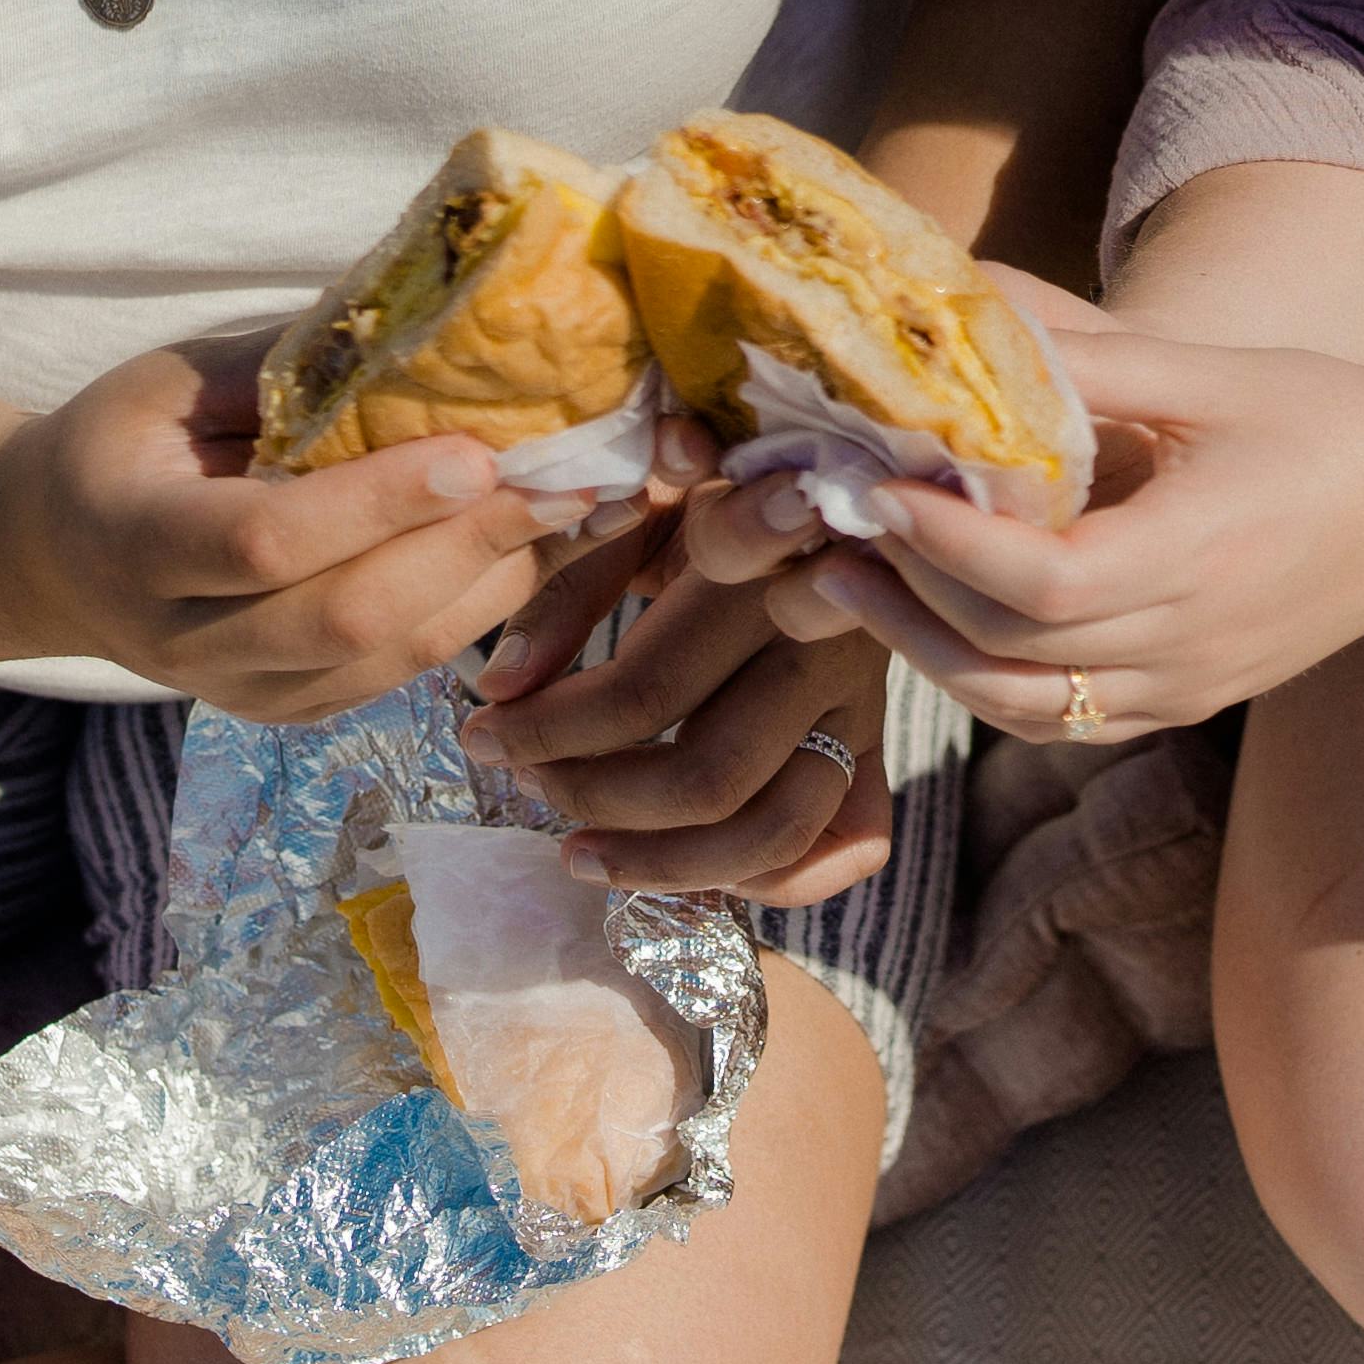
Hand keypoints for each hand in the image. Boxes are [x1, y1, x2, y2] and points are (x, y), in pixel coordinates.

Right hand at [0, 334, 580, 721]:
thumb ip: (282, 366)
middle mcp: (186, 642)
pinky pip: (405, 672)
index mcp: (135, 544)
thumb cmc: (124, 442)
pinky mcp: (296, 712)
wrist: (59, 558)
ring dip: (498, 584)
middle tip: (567, 483)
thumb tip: (431, 319)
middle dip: (467, 549)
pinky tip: (537, 549)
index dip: (378, 504)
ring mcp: (246, 692)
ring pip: (394, 657)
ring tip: (582, 510)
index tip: (476, 453)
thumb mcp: (169, 381)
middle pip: (348, 617)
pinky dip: (482, 610)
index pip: (268, 542)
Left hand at [455, 503, 896, 906]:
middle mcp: (821, 644)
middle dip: (595, 798)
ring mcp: (860, 701)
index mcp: (758, 574)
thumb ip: (563, 594)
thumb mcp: (632, 513)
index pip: (642, 691)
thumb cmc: (707, 494)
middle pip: (705, 775)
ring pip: (773, 828)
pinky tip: (701, 869)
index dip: (548, 730)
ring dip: (666, 864)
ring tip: (582, 856)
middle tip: (527, 782)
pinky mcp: (879, 739)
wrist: (827, 484)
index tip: (483, 732)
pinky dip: (779, 879)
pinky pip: (855, 842)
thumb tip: (499, 692)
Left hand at [789, 287, 1363, 738]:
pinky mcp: (1188, 703)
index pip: (1040, 583)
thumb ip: (1086, 356)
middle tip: (830, 537)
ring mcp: (1187, 687)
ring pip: (1026, 708)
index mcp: (1196, 556)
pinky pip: (1067, 723)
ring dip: (931, 655)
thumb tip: (967, 300)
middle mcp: (1187, 643)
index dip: (945, 547)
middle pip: (1013, 654)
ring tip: (856, 590)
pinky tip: (938, 630)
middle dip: (908, 600)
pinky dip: (990, 685)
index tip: (873, 490)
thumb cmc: (1330, 422)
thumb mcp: (1210, 373)